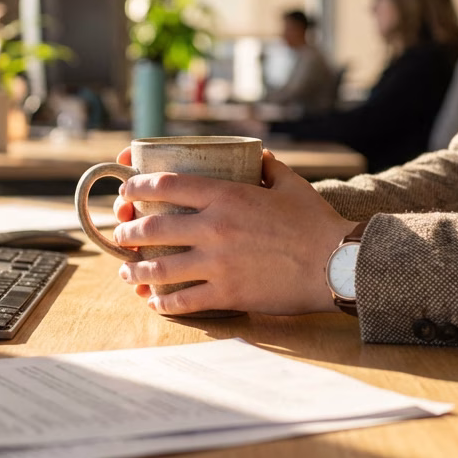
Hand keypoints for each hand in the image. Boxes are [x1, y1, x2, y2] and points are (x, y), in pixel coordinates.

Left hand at [110, 147, 355, 315]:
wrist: (336, 264)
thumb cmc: (316, 223)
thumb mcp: (291, 184)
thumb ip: (268, 167)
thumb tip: (259, 156)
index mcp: (226, 195)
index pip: (167, 184)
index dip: (138, 187)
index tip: (127, 191)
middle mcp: (214, 227)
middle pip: (153, 227)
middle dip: (128, 232)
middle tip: (121, 235)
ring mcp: (218, 263)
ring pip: (160, 267)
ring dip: (136, 269)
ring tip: (127, 271)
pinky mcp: (227, 293)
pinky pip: (182, 300)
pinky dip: (162, 301)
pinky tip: (154, 300)